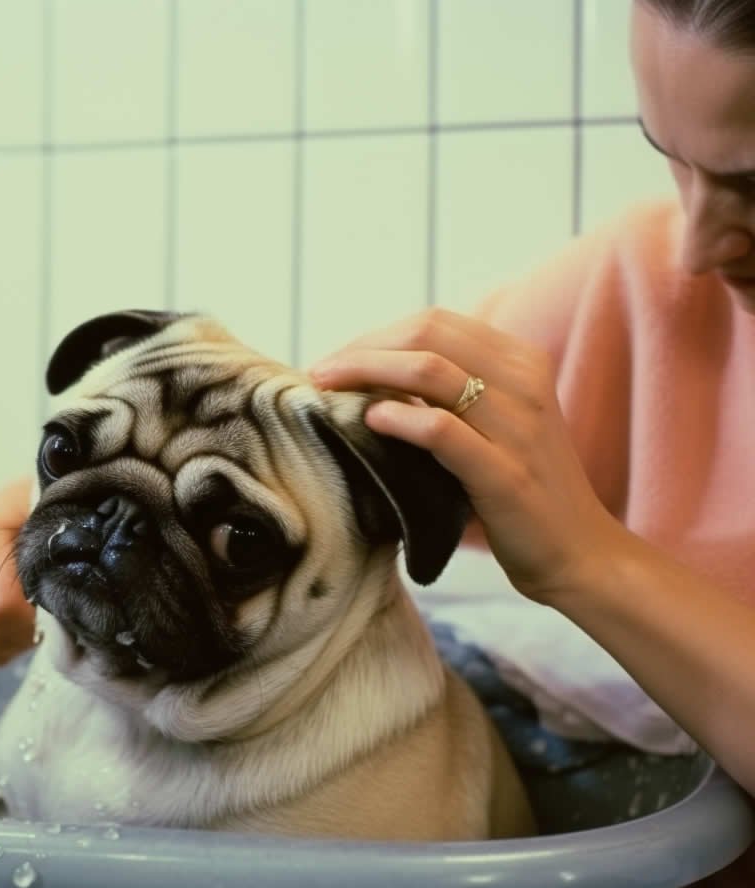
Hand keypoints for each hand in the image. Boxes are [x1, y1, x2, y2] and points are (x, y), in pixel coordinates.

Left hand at [310, 308, 624, 603]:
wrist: (579, 553)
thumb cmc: (520, 491)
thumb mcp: (494, 427)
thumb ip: (451, 396)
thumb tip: (374, 381)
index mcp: (521, 362)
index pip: (435, 323)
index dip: (376, 335)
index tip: (337, 361)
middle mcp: (524, 383)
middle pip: (428, 334)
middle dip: (362, 348)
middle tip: (320, 373)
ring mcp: (518, 426)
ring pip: (431, 371)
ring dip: (367, 372)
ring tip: (328, 389)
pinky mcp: (506, 474)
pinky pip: (443, 431)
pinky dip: (399, 419)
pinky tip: (369, 422)